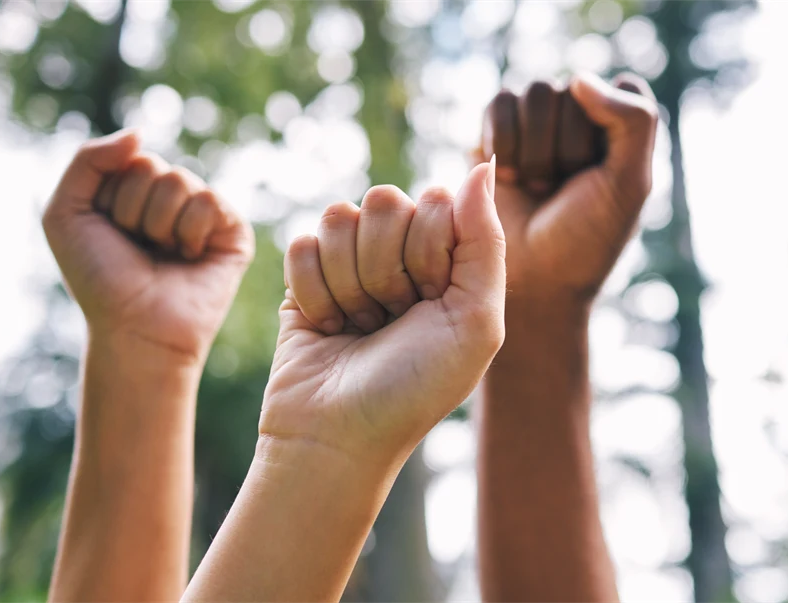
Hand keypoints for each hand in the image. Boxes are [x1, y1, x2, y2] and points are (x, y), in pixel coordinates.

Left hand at [42, 131, 254, 362]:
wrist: (134, 327)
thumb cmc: (100, 279)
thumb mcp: (66, 212)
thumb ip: (88, 159)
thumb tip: (140, 132)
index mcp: (134, 190)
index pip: (128, 159)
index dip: (112, 199)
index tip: (113, 234)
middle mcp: (171, 198)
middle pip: (153, 167)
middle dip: (135, 211)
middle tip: (139, 247)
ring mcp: (204, 213)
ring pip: (182, 181)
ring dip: (161, 225)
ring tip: (164, 254)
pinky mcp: (233, 231)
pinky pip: (210, 202)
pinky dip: (191, 233)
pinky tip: (190, 258)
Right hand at [260, 161, 504, 458]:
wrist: (339, 438)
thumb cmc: (416, 388)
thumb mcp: (477, 321)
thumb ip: (486, 240)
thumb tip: (482, 163)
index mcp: (450, 259)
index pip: (436, 200)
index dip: (429, 249)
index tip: (431, 300)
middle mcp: (402, 253)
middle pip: (385, 200)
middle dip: (387, 268)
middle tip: (392, 319)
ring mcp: (351, 261)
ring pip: (338, 216)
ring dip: (349, 284)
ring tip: (361, 327)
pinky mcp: (304, 275)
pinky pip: (301, 243)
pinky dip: (314, 294)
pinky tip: (328, 329)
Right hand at [478, 73, 657, 309]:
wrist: (534, 280)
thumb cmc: (588, 237)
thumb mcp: (631, 184)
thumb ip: (633, 121)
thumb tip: (578, 80)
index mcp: (623, 127)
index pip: (622, 89)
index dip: (609, 133)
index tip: (604, 177)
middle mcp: (583, 116)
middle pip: (572, 91)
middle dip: (566, 149)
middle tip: (563, 190)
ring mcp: (538, 121)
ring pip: (534, 92)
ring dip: (534, 150)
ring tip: (537, 187)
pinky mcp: (497, 130)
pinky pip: (500, 104)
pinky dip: (502, 143)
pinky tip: (508, 179)